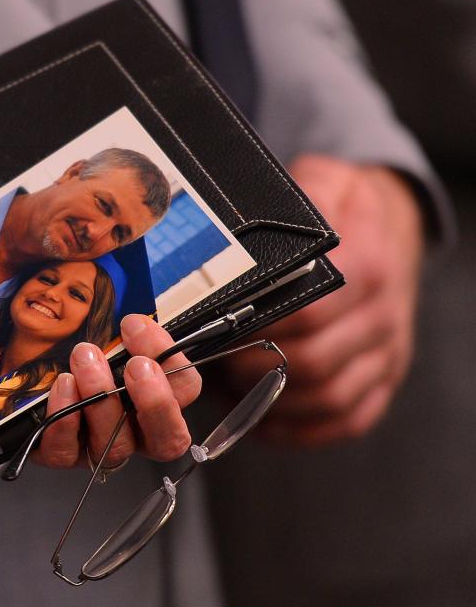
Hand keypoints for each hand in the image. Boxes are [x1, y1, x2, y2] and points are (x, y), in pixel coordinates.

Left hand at [33, 314, 201, 468]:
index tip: (136, 328)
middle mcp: (137, 432)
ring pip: (117, 444)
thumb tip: (135, 323)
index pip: (185, 389)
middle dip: (155, 401)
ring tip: (84, 360)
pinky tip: (62, 388)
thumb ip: (129, 336)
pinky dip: (65, 419)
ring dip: (102, 398)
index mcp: (157, 399)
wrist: (32, 374)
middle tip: (135, 365)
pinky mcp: (65, 455)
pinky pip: (68, 451)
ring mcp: (102, 449)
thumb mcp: (107, 338)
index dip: (169, 359)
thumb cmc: (79, 356)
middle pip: (168, 438)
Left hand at [230, 154, 423, 444]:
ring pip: (330, 398)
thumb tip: (251, 221)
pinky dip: (306, 429)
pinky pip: (350, 417)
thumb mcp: (327, 178)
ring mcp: (387, 351)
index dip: (255, 329)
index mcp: (368, 266)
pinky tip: (266, 420)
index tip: (215, 328)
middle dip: (254, 369)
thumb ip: (301, 195)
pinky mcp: (385, 375)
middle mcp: (383, 315)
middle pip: (312, 363)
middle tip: (210, 362)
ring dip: (274, 401)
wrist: (395, 224)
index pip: (306, 314)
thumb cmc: (347, 204)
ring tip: (231, 387)